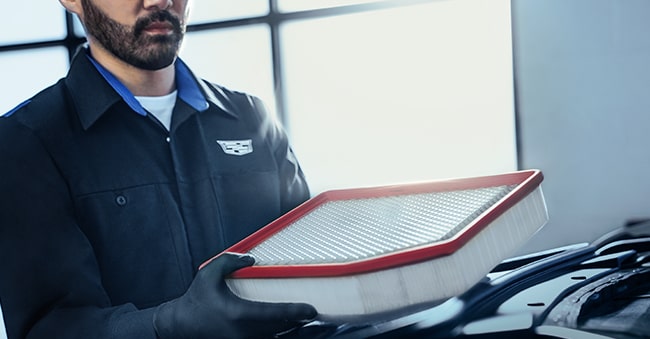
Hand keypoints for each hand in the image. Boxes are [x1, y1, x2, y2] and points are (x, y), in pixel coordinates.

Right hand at [153, 252, 316, 338]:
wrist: (181, 325)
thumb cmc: (196, 299)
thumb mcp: (208, 273)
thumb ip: (229, 261)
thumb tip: (252, 257)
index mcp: (238, 314)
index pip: (275, 314)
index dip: (295, 312)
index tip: (311, 309)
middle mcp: (244, 332)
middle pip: (280, 329)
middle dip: (299, 322)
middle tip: (313, 313)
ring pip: (275, 338)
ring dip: (289, 330)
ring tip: (303, 320)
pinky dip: (277, 334)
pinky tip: (286, 327)